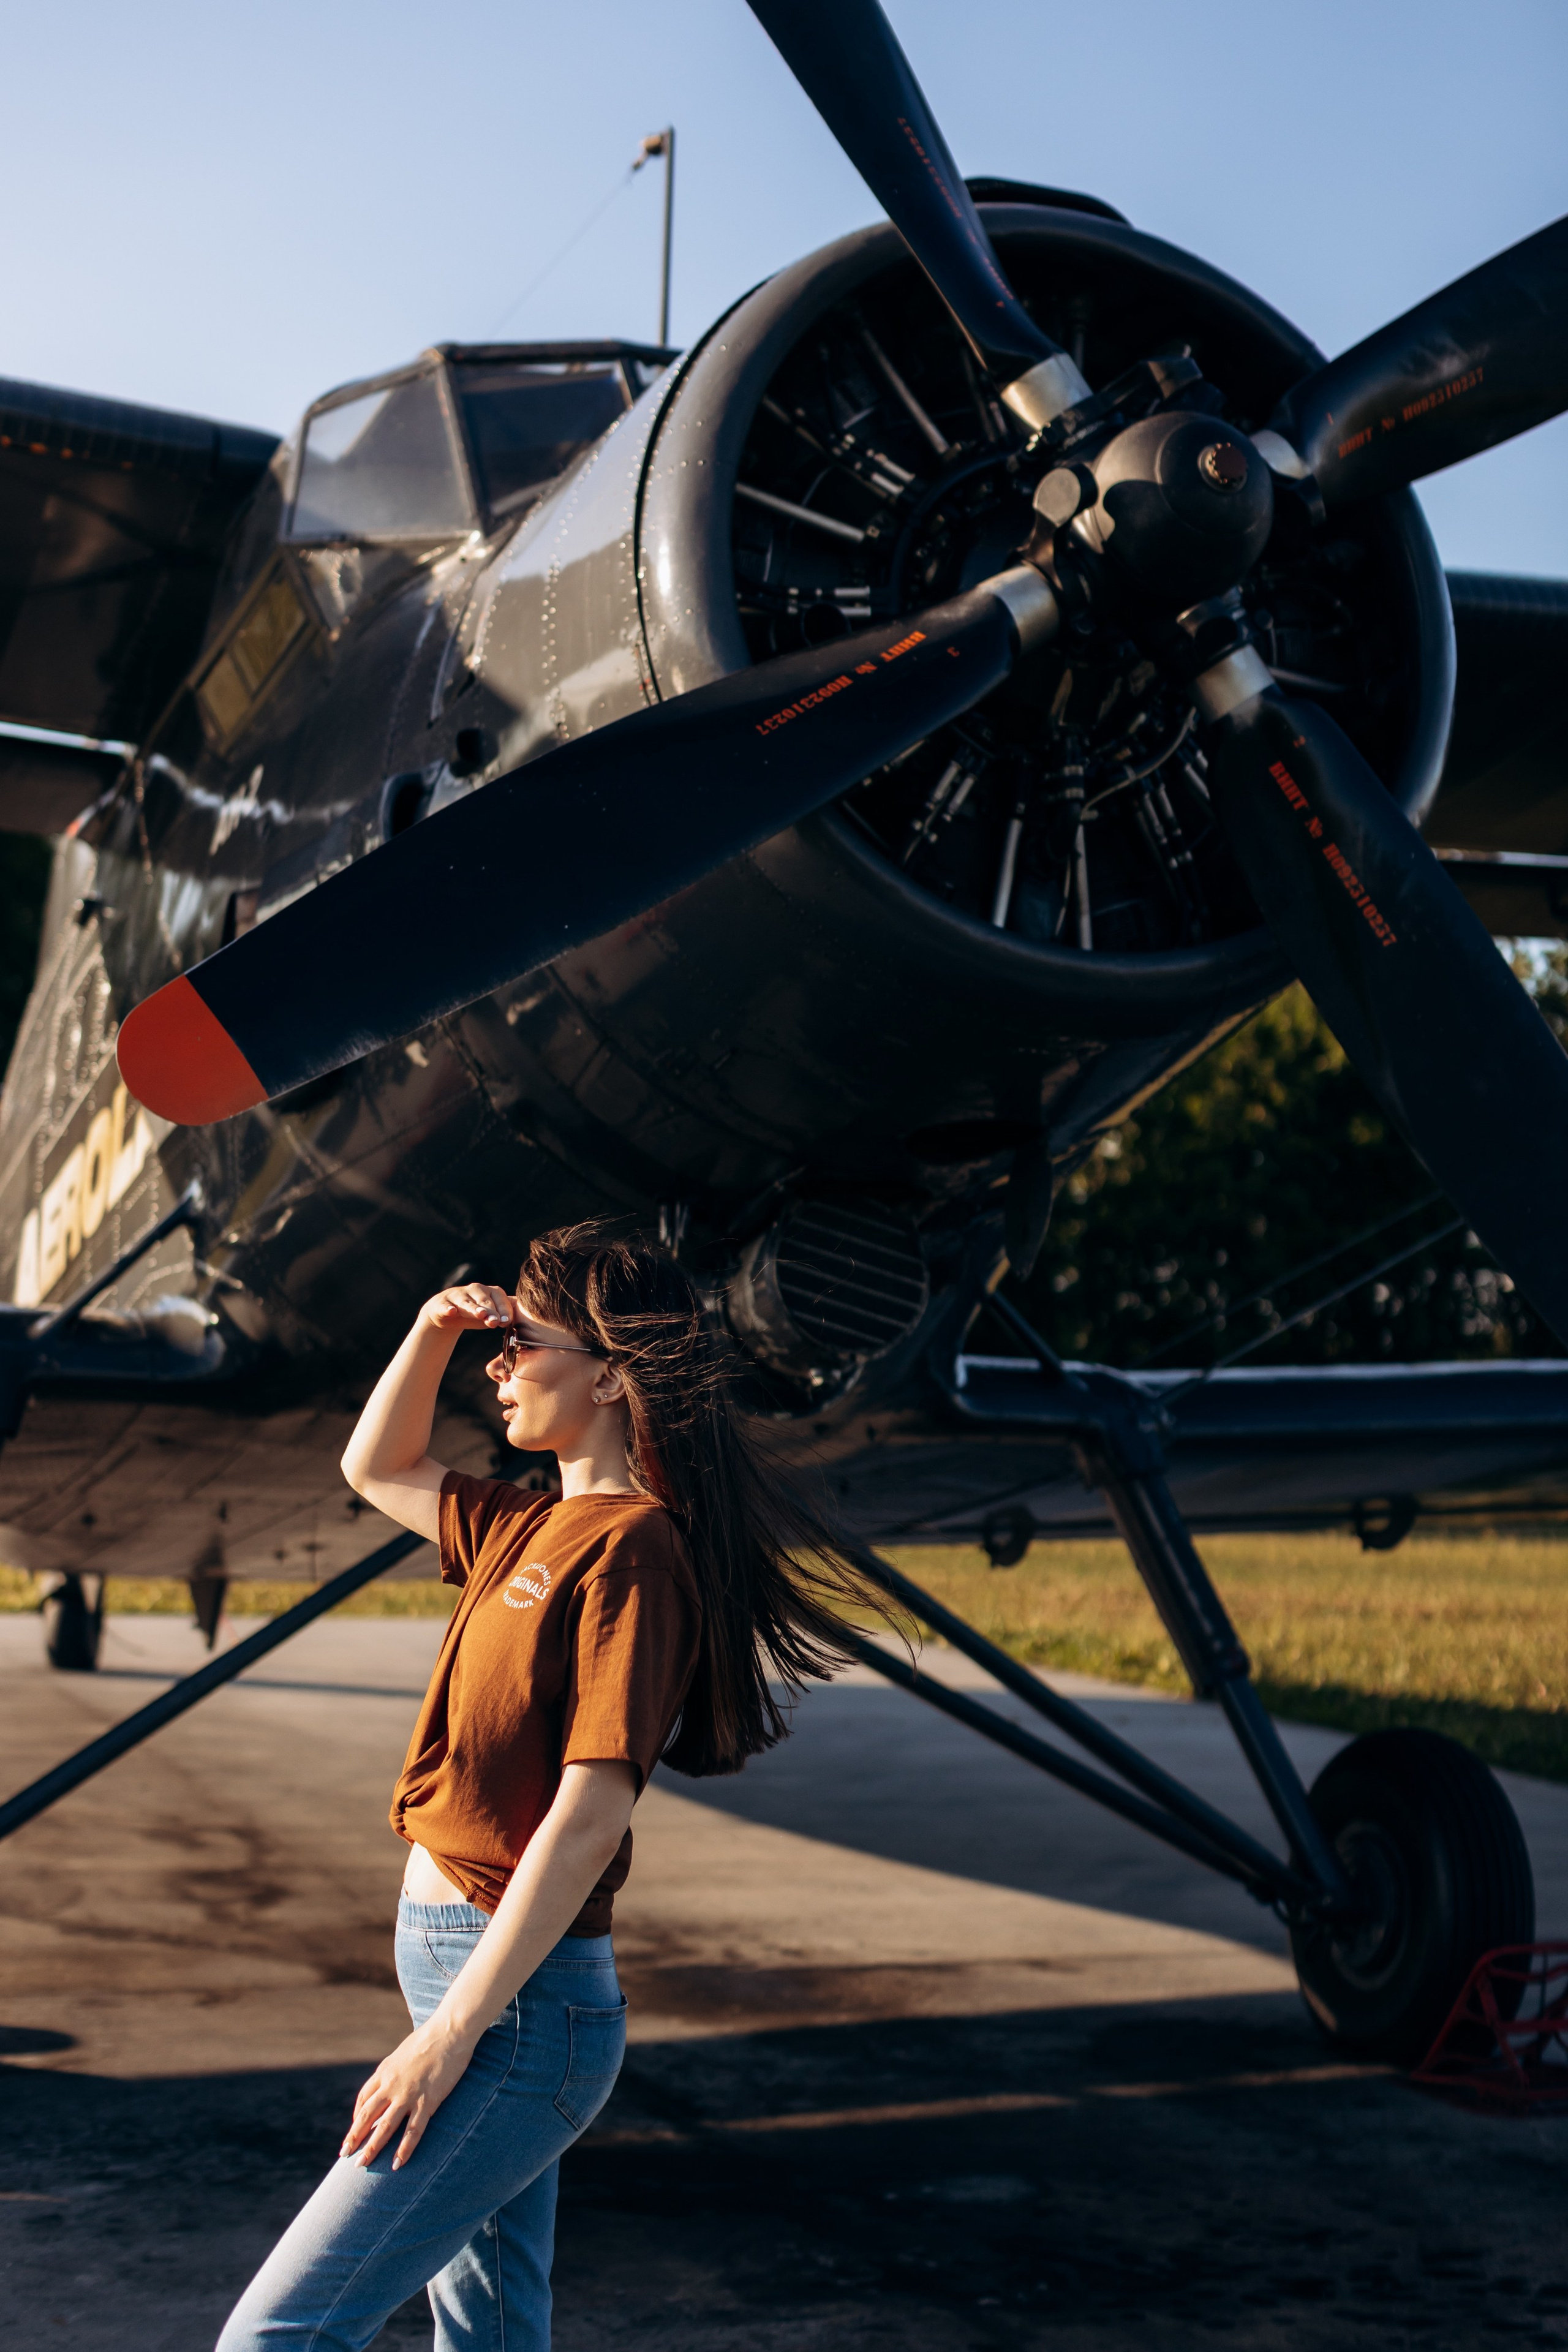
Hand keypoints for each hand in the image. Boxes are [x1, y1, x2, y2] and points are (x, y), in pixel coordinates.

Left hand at [340, 2014, 477, 2170]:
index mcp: (384, 2071)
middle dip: (354, 2137)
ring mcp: (408, 2095)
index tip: (356, 2128)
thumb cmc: (430, 2038)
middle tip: (344, 2154)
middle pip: (367, 2116)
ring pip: (384, 2127)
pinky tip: (397, 2164)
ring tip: (361, 2165)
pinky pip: (413, 2131)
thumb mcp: (403, 2053)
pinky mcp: (427, 2102)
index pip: (364, 2098)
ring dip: (372, 2148)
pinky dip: (404, 2150)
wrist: (449, 2031)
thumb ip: (395, 2070)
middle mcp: (391, 2085)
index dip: (358, 2116)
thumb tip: (391, 2082)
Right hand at [420, 1281, 513, 1336]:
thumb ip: (505, 1315)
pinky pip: (445, 1306)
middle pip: (485, 1301)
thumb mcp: (491, 1315)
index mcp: (490, 1291)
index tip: (506, 1322)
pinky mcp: (442, 1303)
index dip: (504, 1311)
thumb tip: (525, 1318)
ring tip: (480, 1315)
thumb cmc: (476, 1313)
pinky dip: (448, 1308)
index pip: (500, 1299)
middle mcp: (474, 1290)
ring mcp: (457, 1295)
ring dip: (474, 1308)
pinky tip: (451, 1312)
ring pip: (466, 1302)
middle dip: (491, 1311)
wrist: (447, 1313)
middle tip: (495, 1322)